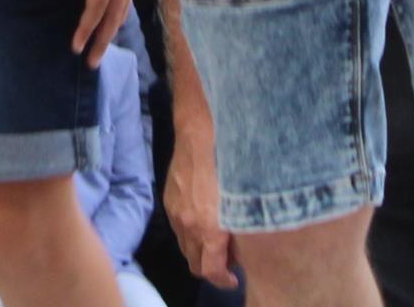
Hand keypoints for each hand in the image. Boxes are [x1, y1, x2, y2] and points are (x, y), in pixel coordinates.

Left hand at [50, 0, 149, 65]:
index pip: (95, 6)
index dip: (85, 29)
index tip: (75, 51)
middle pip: (115, 11)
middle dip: (103, 37)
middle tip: (94, 63)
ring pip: (126, 0)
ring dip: (116, 23)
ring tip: (108, 39)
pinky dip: (124, 3)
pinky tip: (121, 2)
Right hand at [164, 111, 238, 287]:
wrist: (200, 134)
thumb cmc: (230, 165)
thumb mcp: (244, 202)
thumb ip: (242, 233)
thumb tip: (242, 251)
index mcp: (208, 229)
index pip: (210, 270)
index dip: (223, 280)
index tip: (234, 278)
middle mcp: (188, 226)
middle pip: (194, 263)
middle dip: (210, 268)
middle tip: (227, 262)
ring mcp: (176, 214)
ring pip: (185, 246)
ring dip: (200, 250)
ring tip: (217, 241)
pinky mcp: (169, 201)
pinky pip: (179, 228)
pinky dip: (191, 233)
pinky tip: (204, 220)